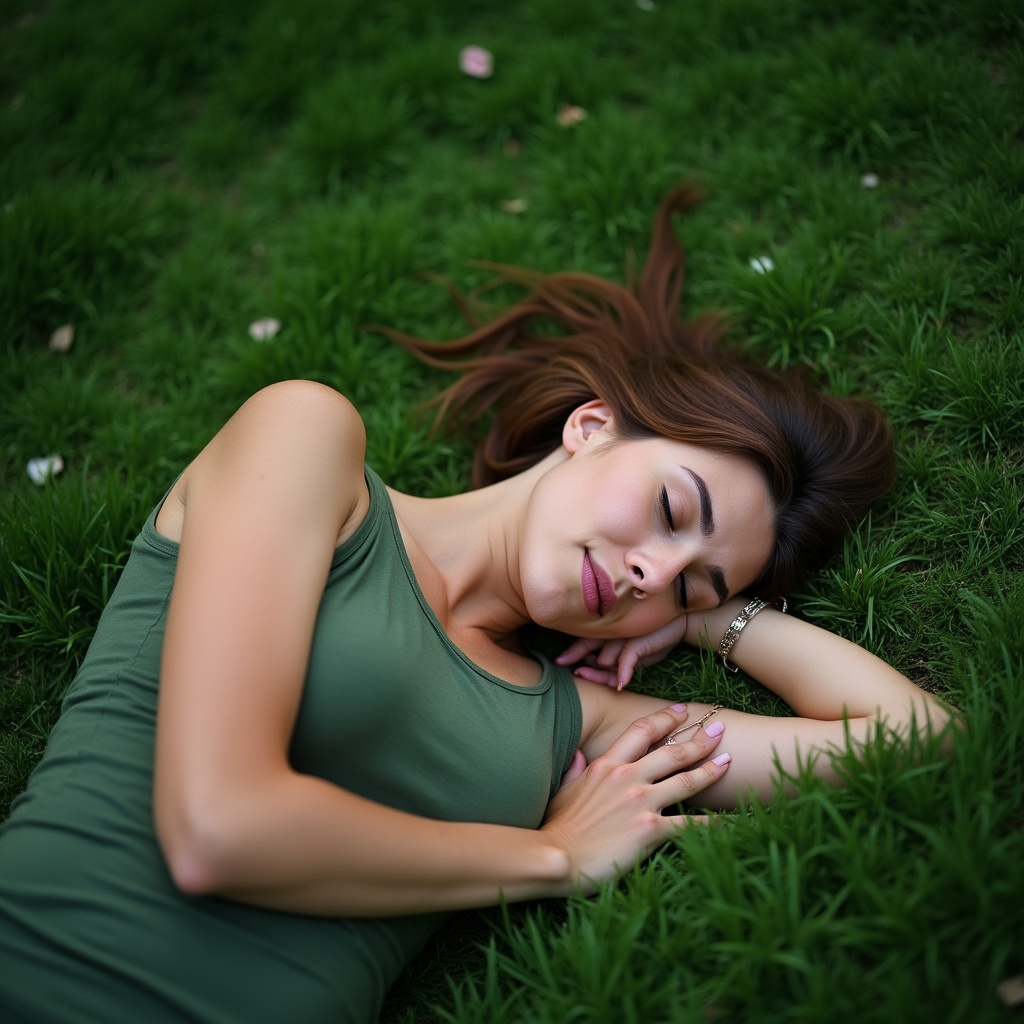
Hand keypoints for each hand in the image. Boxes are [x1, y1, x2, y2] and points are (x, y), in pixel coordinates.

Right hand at [540, 704, 729, 894]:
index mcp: (607, 765)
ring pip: (686, 780)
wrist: (555, 856)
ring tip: (728, 761)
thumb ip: (575, 769)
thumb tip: (578, 754)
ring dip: (711, 770)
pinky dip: (714, 823)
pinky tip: (730, 821)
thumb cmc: (557, 827)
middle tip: (719, 728)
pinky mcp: (650, 830)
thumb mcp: (563, 790)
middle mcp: (627, 777)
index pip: (642, 731)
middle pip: (672, 751)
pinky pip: (690, 824)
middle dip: (699, 738)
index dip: (665, 717)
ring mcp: (640, 802)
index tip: (682, 710)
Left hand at [555, 615, 689, 689]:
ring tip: (594, 676)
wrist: (682, 621)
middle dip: (576, 659)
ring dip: (603, 672)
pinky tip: (620, 686)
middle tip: (567, 668)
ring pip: (605, 658)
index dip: (572, 652)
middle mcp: (614, 632)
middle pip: (589, 647)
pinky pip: (627, 660)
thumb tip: (600, 666)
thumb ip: (618, 659)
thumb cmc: (655, 637)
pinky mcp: (639, 641)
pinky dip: (624, 673)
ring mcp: (625, 635)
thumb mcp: (636, 651)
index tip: (559, 661)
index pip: (586, 641)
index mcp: (610, 632)